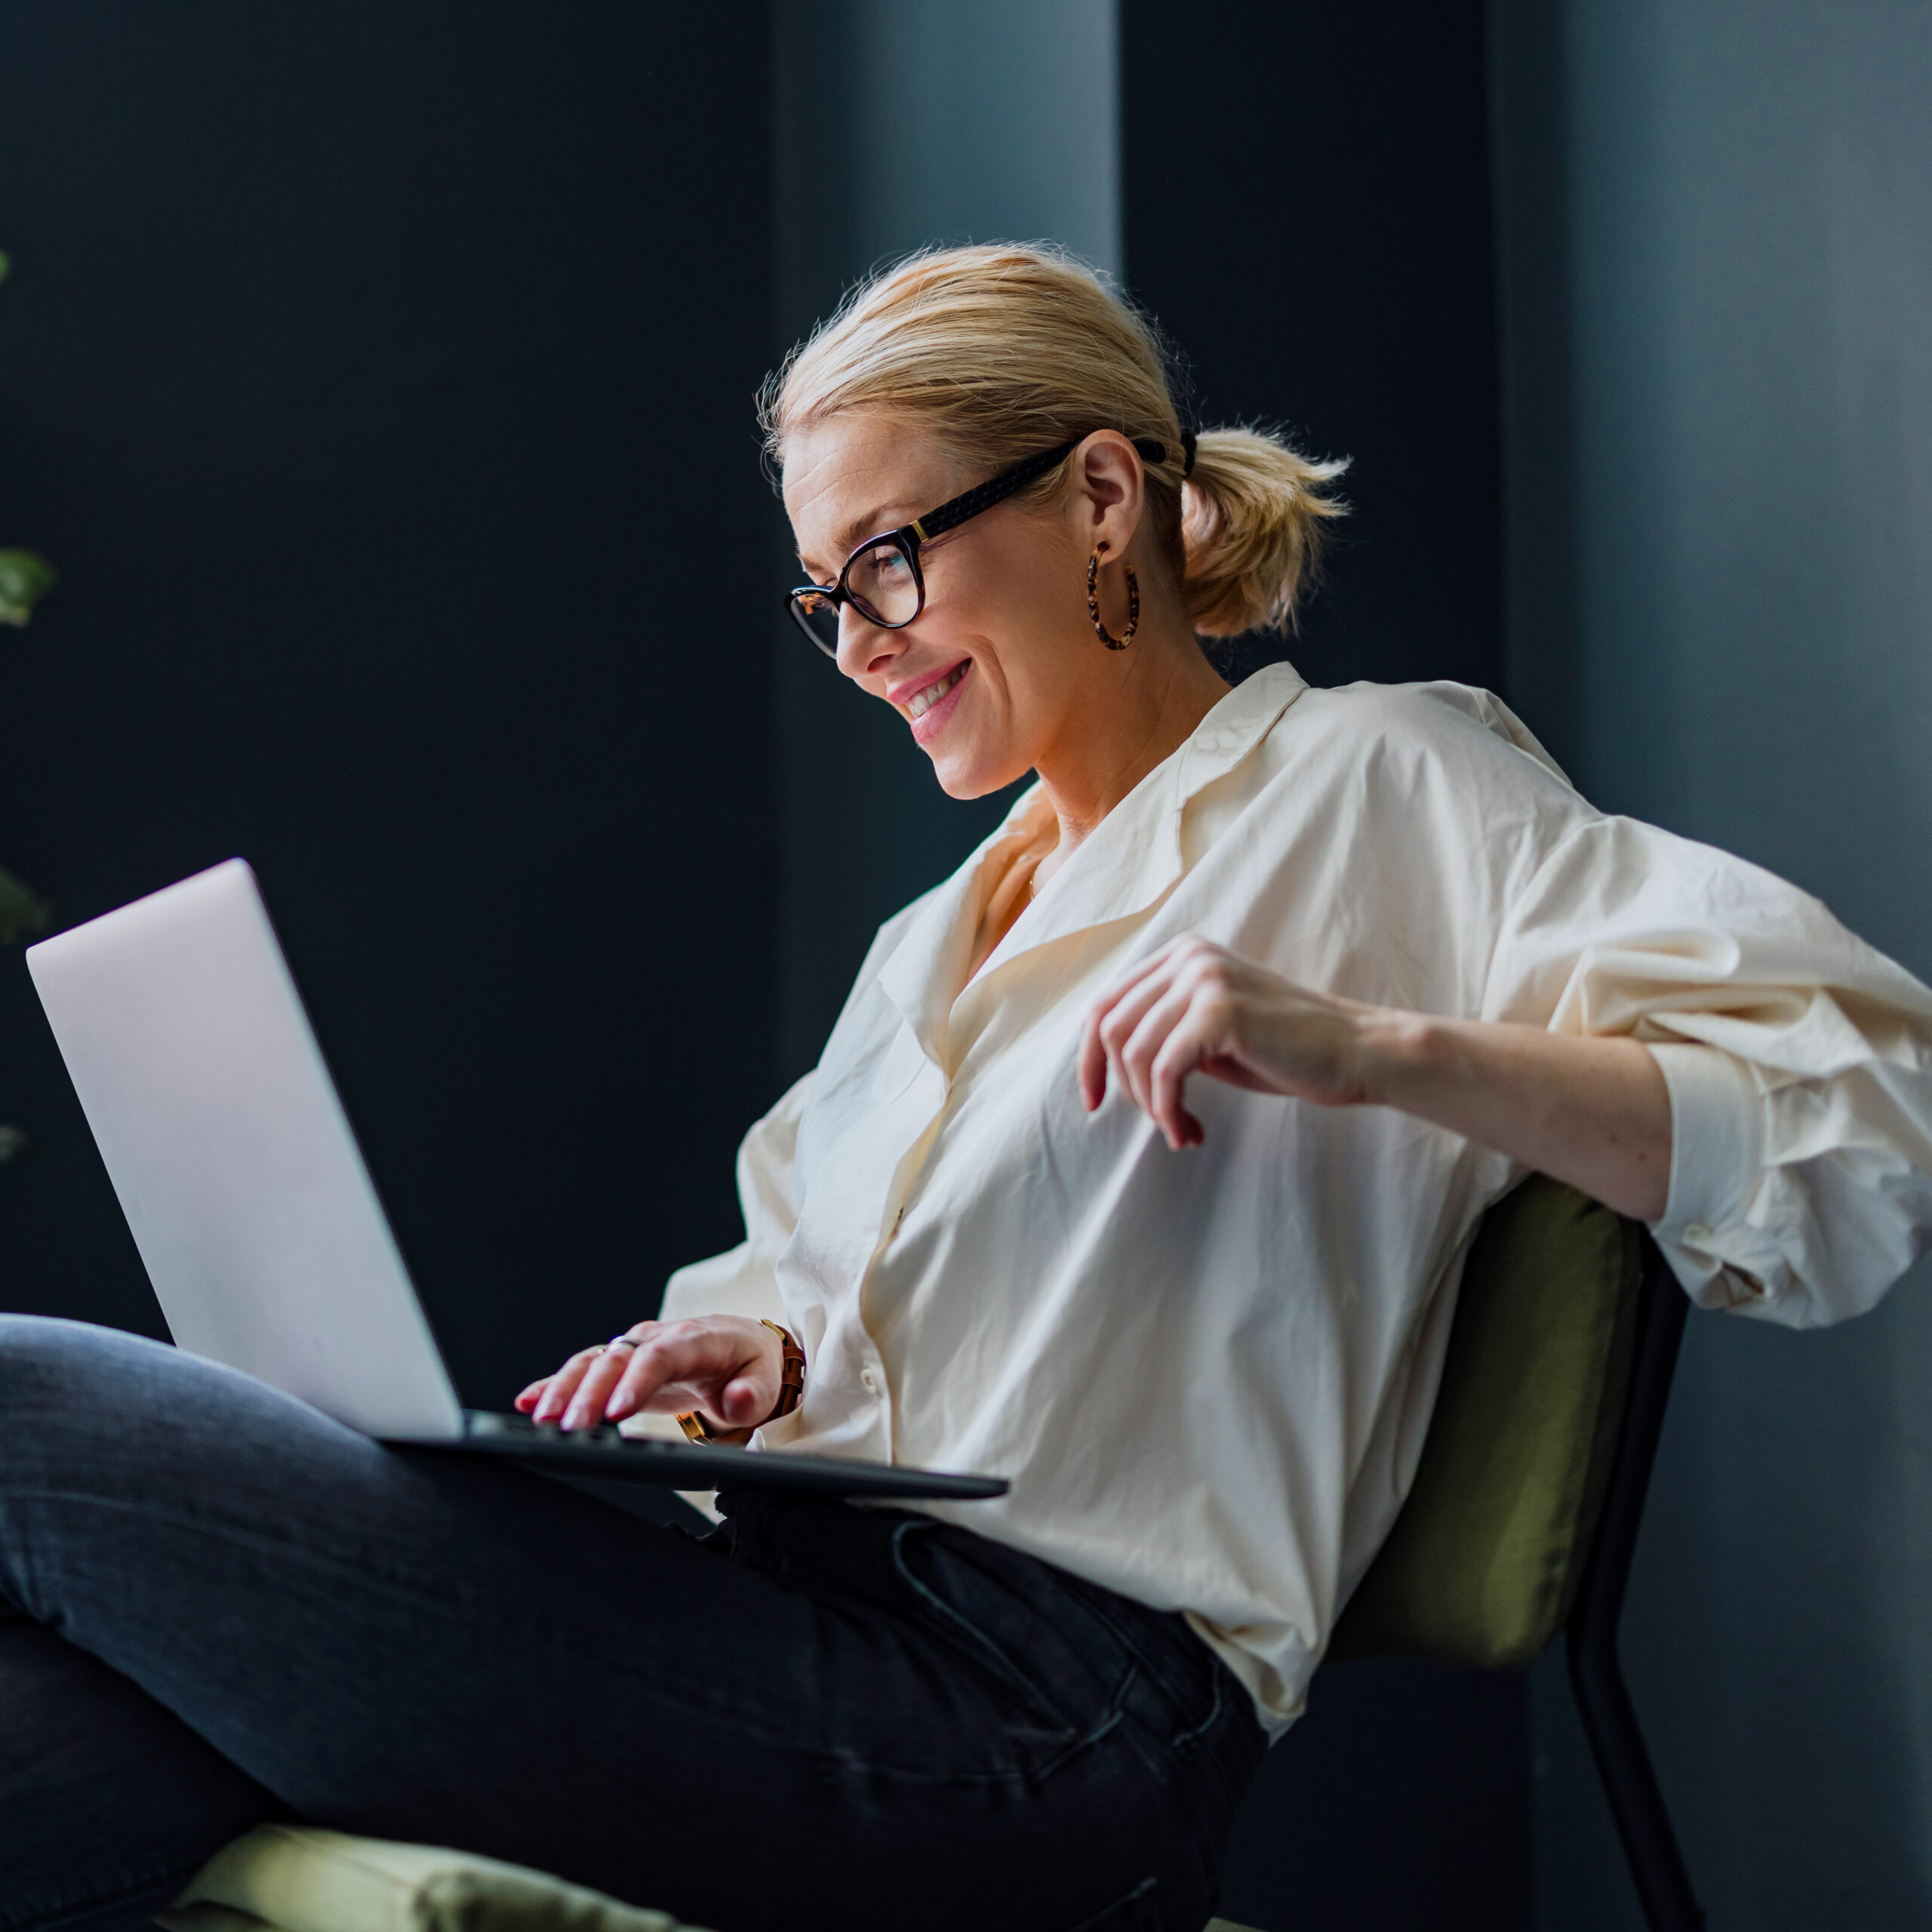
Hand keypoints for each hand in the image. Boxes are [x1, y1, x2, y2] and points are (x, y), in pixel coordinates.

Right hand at [514, 1314, 786, 1436]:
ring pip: (594, 1362)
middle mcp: (659, 1338)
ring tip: (541, 1418)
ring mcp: (636, 1349)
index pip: (661, 1356)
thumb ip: (753, 1393)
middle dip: (589, 1392)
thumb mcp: (767, 1381)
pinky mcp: (621, 1364)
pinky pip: (585, 1370)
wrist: (743, 1349)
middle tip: (566, 1426)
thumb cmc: (752, 1367)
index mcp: (696, 1340)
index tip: (616, 1412)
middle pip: (618, 1360)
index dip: (635, 1382)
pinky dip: (556, 1384)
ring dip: (564, 1388)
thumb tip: (736, 1400)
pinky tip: (528, 1401)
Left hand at [1079, 934, 1379, 1148]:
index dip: (1089, 1059)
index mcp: (1183, 954)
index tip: (1094, 1102)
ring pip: (1132, 1053)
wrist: (1354, 1052)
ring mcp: (1203, 978)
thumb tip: (1103, 1062)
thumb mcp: (1210, 1033)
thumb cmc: (1285, 1051)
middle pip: (1108, 1027)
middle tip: (1158, 1122)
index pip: (1106, 1003)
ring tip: (1181, 1130)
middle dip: (1122, 1087)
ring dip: (1150, 1106)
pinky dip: (1168, 1112)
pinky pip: (1164, 1072)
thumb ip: (1163, 1031)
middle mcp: (1188, 957)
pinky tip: (1190, 1133)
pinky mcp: (1219, 1011)